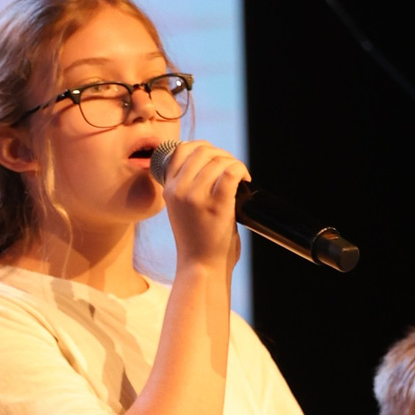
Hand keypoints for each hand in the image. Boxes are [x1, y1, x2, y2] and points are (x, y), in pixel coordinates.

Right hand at [155, 137, 246, 273]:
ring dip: (234, 163)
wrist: (201, 268)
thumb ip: (187, 187)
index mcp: (169, 190)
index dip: (201, 147)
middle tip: (232, 168)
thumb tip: (209, 163)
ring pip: (219, 160)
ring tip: (240, 177)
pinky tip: (245, 181)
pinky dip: (241, 171)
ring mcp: (197, 197)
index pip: (181, 150)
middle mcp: (179, 190)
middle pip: (202, 151)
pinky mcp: (217, 205)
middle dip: (221, 154)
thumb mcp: (180, 210)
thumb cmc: (196, 241)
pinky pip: (231, 172)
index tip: (215, 157)